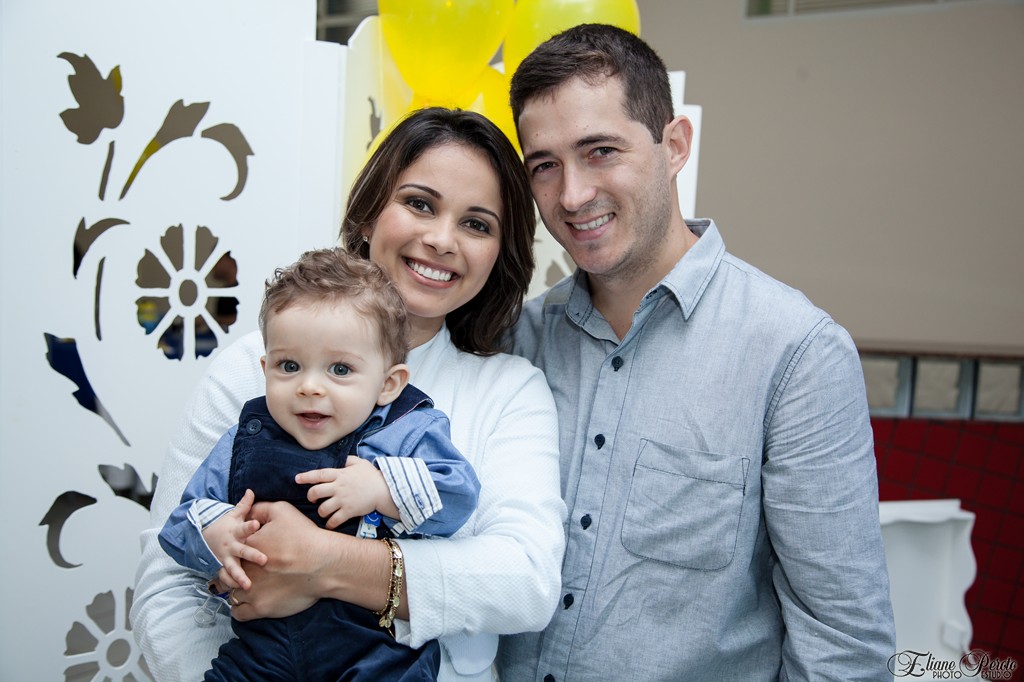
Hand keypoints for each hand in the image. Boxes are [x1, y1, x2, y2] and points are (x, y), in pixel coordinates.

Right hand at [200, 489, 266, 589]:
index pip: (244, 528)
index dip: (250, 526)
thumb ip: (244, 505)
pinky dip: (231, 585)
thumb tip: (251, 490)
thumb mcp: (234, 515)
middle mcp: (231, 546)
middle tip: (264, 560)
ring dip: (240, 577)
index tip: (257, 524)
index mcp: (236, 531)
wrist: (205, 538)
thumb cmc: (226, 525)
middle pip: (243, 551)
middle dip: (252, 555)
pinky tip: (238, 592)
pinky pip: (226, 578)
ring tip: (248, 585)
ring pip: (233, 569)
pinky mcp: (222, 568)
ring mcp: (226, 558)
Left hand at [232, 500, 399, 621]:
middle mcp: (243, 570)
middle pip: (225, 574)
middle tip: (243, 573)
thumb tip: (248, 512)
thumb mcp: (282, 511)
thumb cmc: (305, 537)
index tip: (245, 554)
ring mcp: (251, 592)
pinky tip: (249, 602)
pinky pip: (239, 613)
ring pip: (230, 595)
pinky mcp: (260, 608)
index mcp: (245, 547)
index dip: (236, 552)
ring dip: (236, 591)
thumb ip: (260, 509)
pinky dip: (241, 608)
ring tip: (248, 588)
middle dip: (232, 573)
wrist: (323, 563)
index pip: (230, 551)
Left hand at [296, 457, 391, 529]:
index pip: (319, 474)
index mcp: (340, 474)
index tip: (297, 479)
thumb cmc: (372, 476)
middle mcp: (339, 487)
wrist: (385, 490)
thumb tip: (340, 460)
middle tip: (312, 499)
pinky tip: (330, 524)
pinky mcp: (349, 511)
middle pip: (316, 492)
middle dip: (310, 496)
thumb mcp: (360, 463)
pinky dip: (330, 524)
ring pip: (323, 508)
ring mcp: (343, 500)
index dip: (306, 476)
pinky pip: (334, 520)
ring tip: (323, 512)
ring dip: (320, 512)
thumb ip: (347, 460)